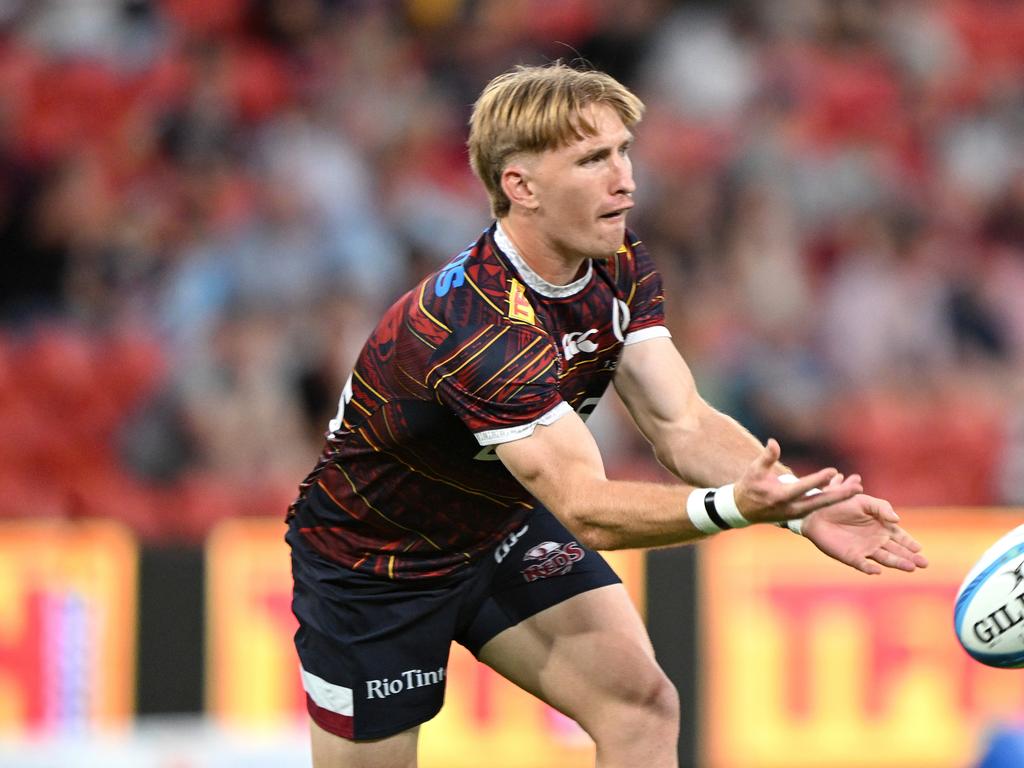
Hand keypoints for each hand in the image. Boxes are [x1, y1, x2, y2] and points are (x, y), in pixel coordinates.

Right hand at [733, 439, 862, 523]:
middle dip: (839, 495)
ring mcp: (796, 513)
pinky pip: (819, 506)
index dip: (818, 480)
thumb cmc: (749, 486)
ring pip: (822, 505)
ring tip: (857, 489)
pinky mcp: (800, 515)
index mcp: (780, 496)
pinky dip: (832, 499)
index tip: (832, 471)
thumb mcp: (754, 470)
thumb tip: (774, 442)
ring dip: (840, 498)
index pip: (803, 487)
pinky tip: (845, 492)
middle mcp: (791, 508)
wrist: (742, 509)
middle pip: (819, 501)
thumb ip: (766, 457)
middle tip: (857, 488)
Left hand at [801, 475, 928, 574]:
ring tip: (911, 567)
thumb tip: (897, 521)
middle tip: (924, 563)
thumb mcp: (864, 501)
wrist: (816, 510)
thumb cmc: (841, 503)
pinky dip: (869, 568)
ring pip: (885, 558)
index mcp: (881, 527)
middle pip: (897, 551)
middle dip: (910, 557)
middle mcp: (876, 541)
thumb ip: (882, 508)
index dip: (910, 543)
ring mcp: (864, 550)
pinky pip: (862, 565)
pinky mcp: (850, 557)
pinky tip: (877, 570)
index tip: (919, 548)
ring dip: (897, 563)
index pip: (900, 537)